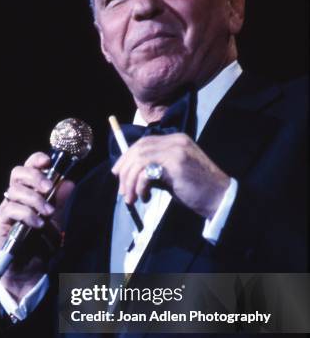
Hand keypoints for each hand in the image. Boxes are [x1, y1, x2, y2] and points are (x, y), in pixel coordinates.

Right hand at [0, 151, 74, 299]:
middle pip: (17, 173)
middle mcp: (14, 197)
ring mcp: (6, 209)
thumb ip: (60, 201)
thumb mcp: (56, 219)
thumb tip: (69, 182)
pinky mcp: (0, 224)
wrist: (31, 270)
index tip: (48, 161)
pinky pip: (11, 211)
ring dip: (35, 200)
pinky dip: (27, 214)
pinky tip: (39, 224)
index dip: (36, 160)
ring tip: (49, 213)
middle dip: (35, 177)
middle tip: (49, 188)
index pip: (27, 168)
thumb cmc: (42, 243)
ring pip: (15, 191)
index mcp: (28, 192)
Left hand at [111, 133, 229, 218]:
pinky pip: (147, 171)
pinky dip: (140, 186)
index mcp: (176, 139)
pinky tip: (145, 197)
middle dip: (125, 170)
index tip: (117, 173)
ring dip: (130, 181)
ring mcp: (176, 151)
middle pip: (138, 149)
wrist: (219, 197)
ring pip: (139, 160)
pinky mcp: (176, 164)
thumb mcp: (173, 174)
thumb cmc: (197, 189)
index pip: (143, 142)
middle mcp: (175, 141)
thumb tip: (131, 174)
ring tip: (131, 198)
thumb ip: (156, 168)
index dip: (126, 157)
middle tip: (122, 190)